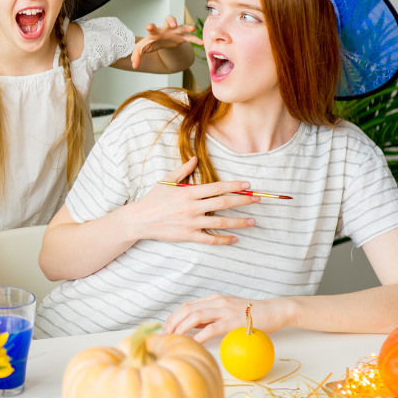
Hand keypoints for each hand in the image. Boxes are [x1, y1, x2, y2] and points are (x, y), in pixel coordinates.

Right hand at [114, 157, 256, 245]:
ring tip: (252, 221)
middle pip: (223, 204)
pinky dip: (223, 239)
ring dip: (239, 222)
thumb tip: (195, 158)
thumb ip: (183, 170)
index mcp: (188, 192)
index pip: (216, 187)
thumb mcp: (166, 180)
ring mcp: (191, 223)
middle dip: (243, 202)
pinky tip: (235, 238)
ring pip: (220, 222)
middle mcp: (192, 207)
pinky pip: (209, 239)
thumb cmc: (153, 199)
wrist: (140, 220)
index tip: (247, 185)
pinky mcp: (188, 236)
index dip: (234, 186)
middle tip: (257, 200)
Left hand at [130, 15, 200, 68]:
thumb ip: (136, 56)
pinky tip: (201, 43)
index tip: (148, 26)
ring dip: (186, 26)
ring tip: (192, 28)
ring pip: (181, 26)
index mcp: (155, 32)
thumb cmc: (150, 43)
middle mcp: (165, 29)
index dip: (151, 26)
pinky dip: (195, 39)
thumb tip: (134, 66)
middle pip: (169, 20)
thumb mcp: (141, 49)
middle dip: (171, 21)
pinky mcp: (181, 37)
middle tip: (173, 24)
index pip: (152, 28)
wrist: (160, 42)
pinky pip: (190, 37)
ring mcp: (174, 32)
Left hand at [164, 295, 292, 343]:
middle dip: (172, 322)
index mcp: (214, 298)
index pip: (187, 306)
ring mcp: (225, 310)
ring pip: (195, 316)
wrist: (274, 311)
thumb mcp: (228, 311)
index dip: (174, 316)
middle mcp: (217, 301)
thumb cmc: (252, 314)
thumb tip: (193, 326)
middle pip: (187, 309)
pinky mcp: (233, 321)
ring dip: (181, 328)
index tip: (166, 328)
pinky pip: (211, 328)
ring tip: (174, 339)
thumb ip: (211, 316)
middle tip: (165, 336)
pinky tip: (192, 343)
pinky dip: (199, 336)